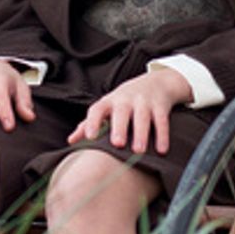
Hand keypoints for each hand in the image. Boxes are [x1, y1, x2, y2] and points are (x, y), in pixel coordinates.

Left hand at [69, 66, 189, 155]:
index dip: (93, 122)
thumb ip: (89, 123)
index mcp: (109, 101)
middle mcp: (126, 100)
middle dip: (119, 127)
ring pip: (142, 117)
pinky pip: (162, 121)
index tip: (90, 137)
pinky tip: (162, 150)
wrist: (156, 82)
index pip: (98, 109)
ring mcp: (144, 102)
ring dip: (141, 133)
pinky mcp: (160, 106)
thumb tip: (71, 140)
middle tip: (118, 144)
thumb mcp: (107, 108)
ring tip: (139, 150)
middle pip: (121, 112)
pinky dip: (162, 135)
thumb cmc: (124, 101)